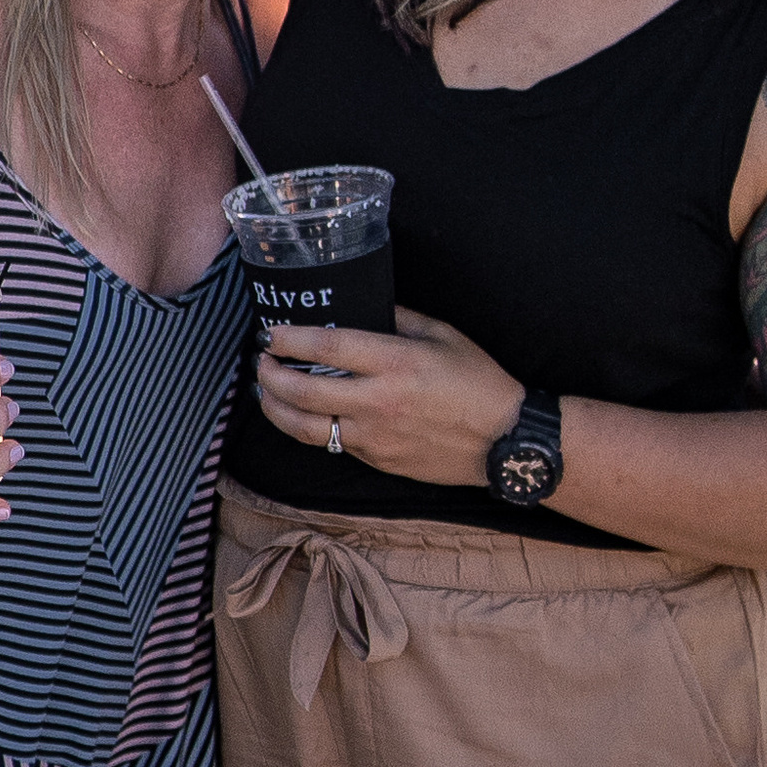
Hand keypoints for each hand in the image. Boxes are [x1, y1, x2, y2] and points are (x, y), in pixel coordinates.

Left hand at [255, 305, 519, 486]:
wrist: (504, 441)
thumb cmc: (478, 382)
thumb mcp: (443, 335)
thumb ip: (398, 317)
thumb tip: (363, 304)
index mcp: (395, 362)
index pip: (327, 347)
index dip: (290, 339)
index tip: (269, 333)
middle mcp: (378, 402)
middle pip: (303, 391)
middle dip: (271, 375)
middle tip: (262, 361)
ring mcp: (375, 437)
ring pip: (306, 428)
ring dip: (276, 408)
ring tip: (267, 392)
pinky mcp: (378, 461)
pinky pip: (333, 444)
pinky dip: (310, 427)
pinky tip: (305, 414)